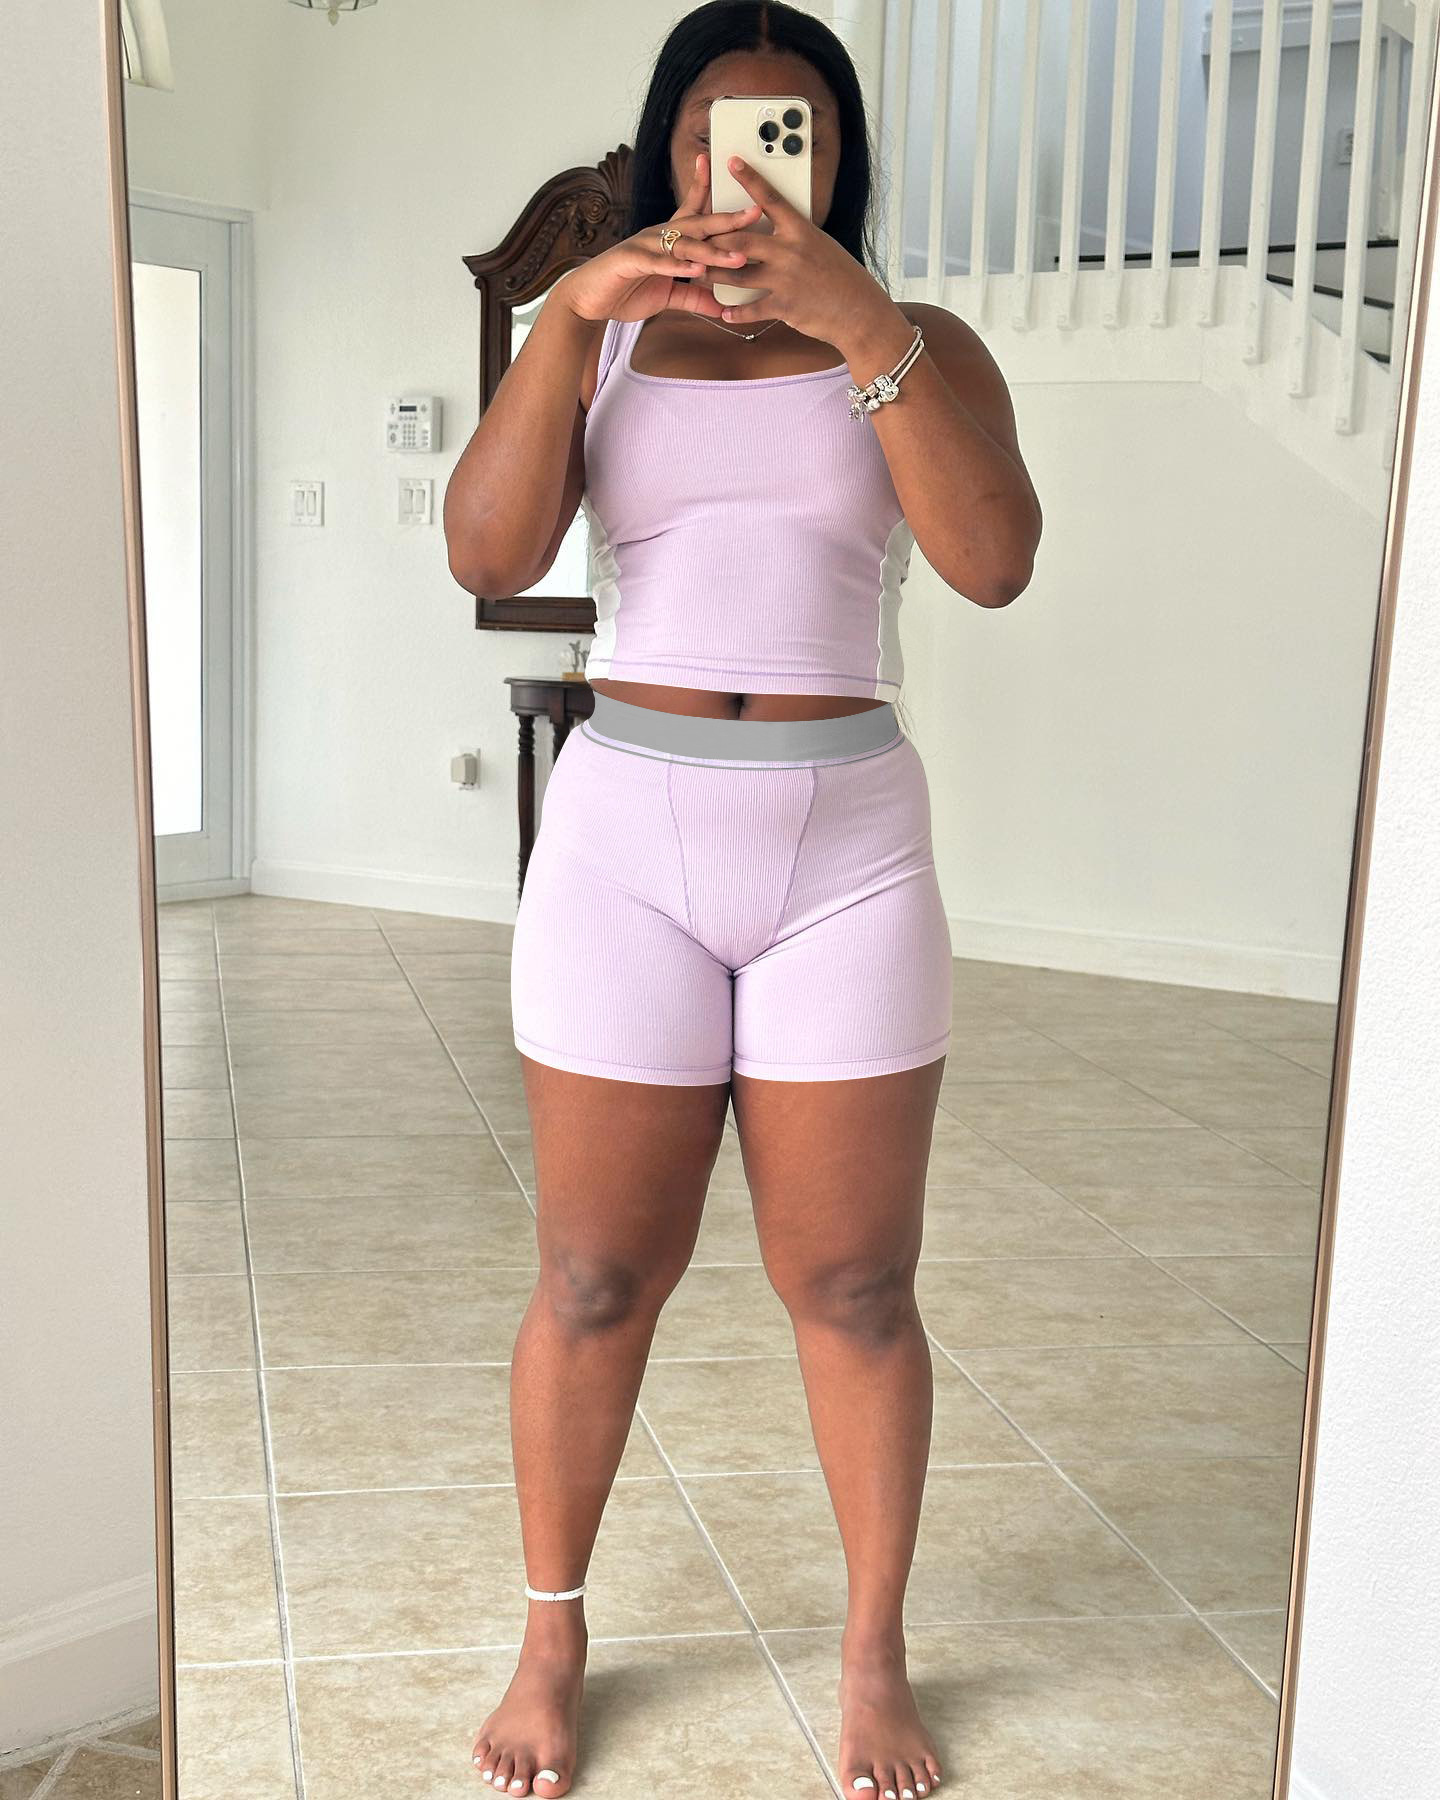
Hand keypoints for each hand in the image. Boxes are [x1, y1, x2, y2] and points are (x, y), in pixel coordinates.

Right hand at [555, 151, 761, 325]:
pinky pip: (657, 263)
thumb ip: (694, 299)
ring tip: (736, 257)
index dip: (709, 190)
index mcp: (668, 239)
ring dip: (711, 252)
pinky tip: (696, 271)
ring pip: (683, 245)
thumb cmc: (625, 291)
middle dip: (727, 220)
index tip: (731, 175)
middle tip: (755, 213)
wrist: (587, 300)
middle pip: (698, 224)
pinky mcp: (629, 262)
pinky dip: (677, 267)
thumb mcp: (667, 297)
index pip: (693, 211)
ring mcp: (644, 246)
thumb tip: (721, 308)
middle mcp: (658, 236)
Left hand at [702, 154, 898, 349]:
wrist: (858, 311)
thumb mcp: (821, 246)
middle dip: (715, 239)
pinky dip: (736, 312)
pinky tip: (724, 311)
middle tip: (697, 236)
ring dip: (714, 275)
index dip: (749, 178)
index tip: (731, 162)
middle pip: (741, 239)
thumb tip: (777, 230)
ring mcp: (785, 279)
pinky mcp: (784, 305)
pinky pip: (751, 308)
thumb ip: (795, 238)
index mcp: (800, 230)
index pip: (770, 198)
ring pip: (738, 274)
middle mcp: (790, 251)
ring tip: (698, 273)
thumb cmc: (842, 276)